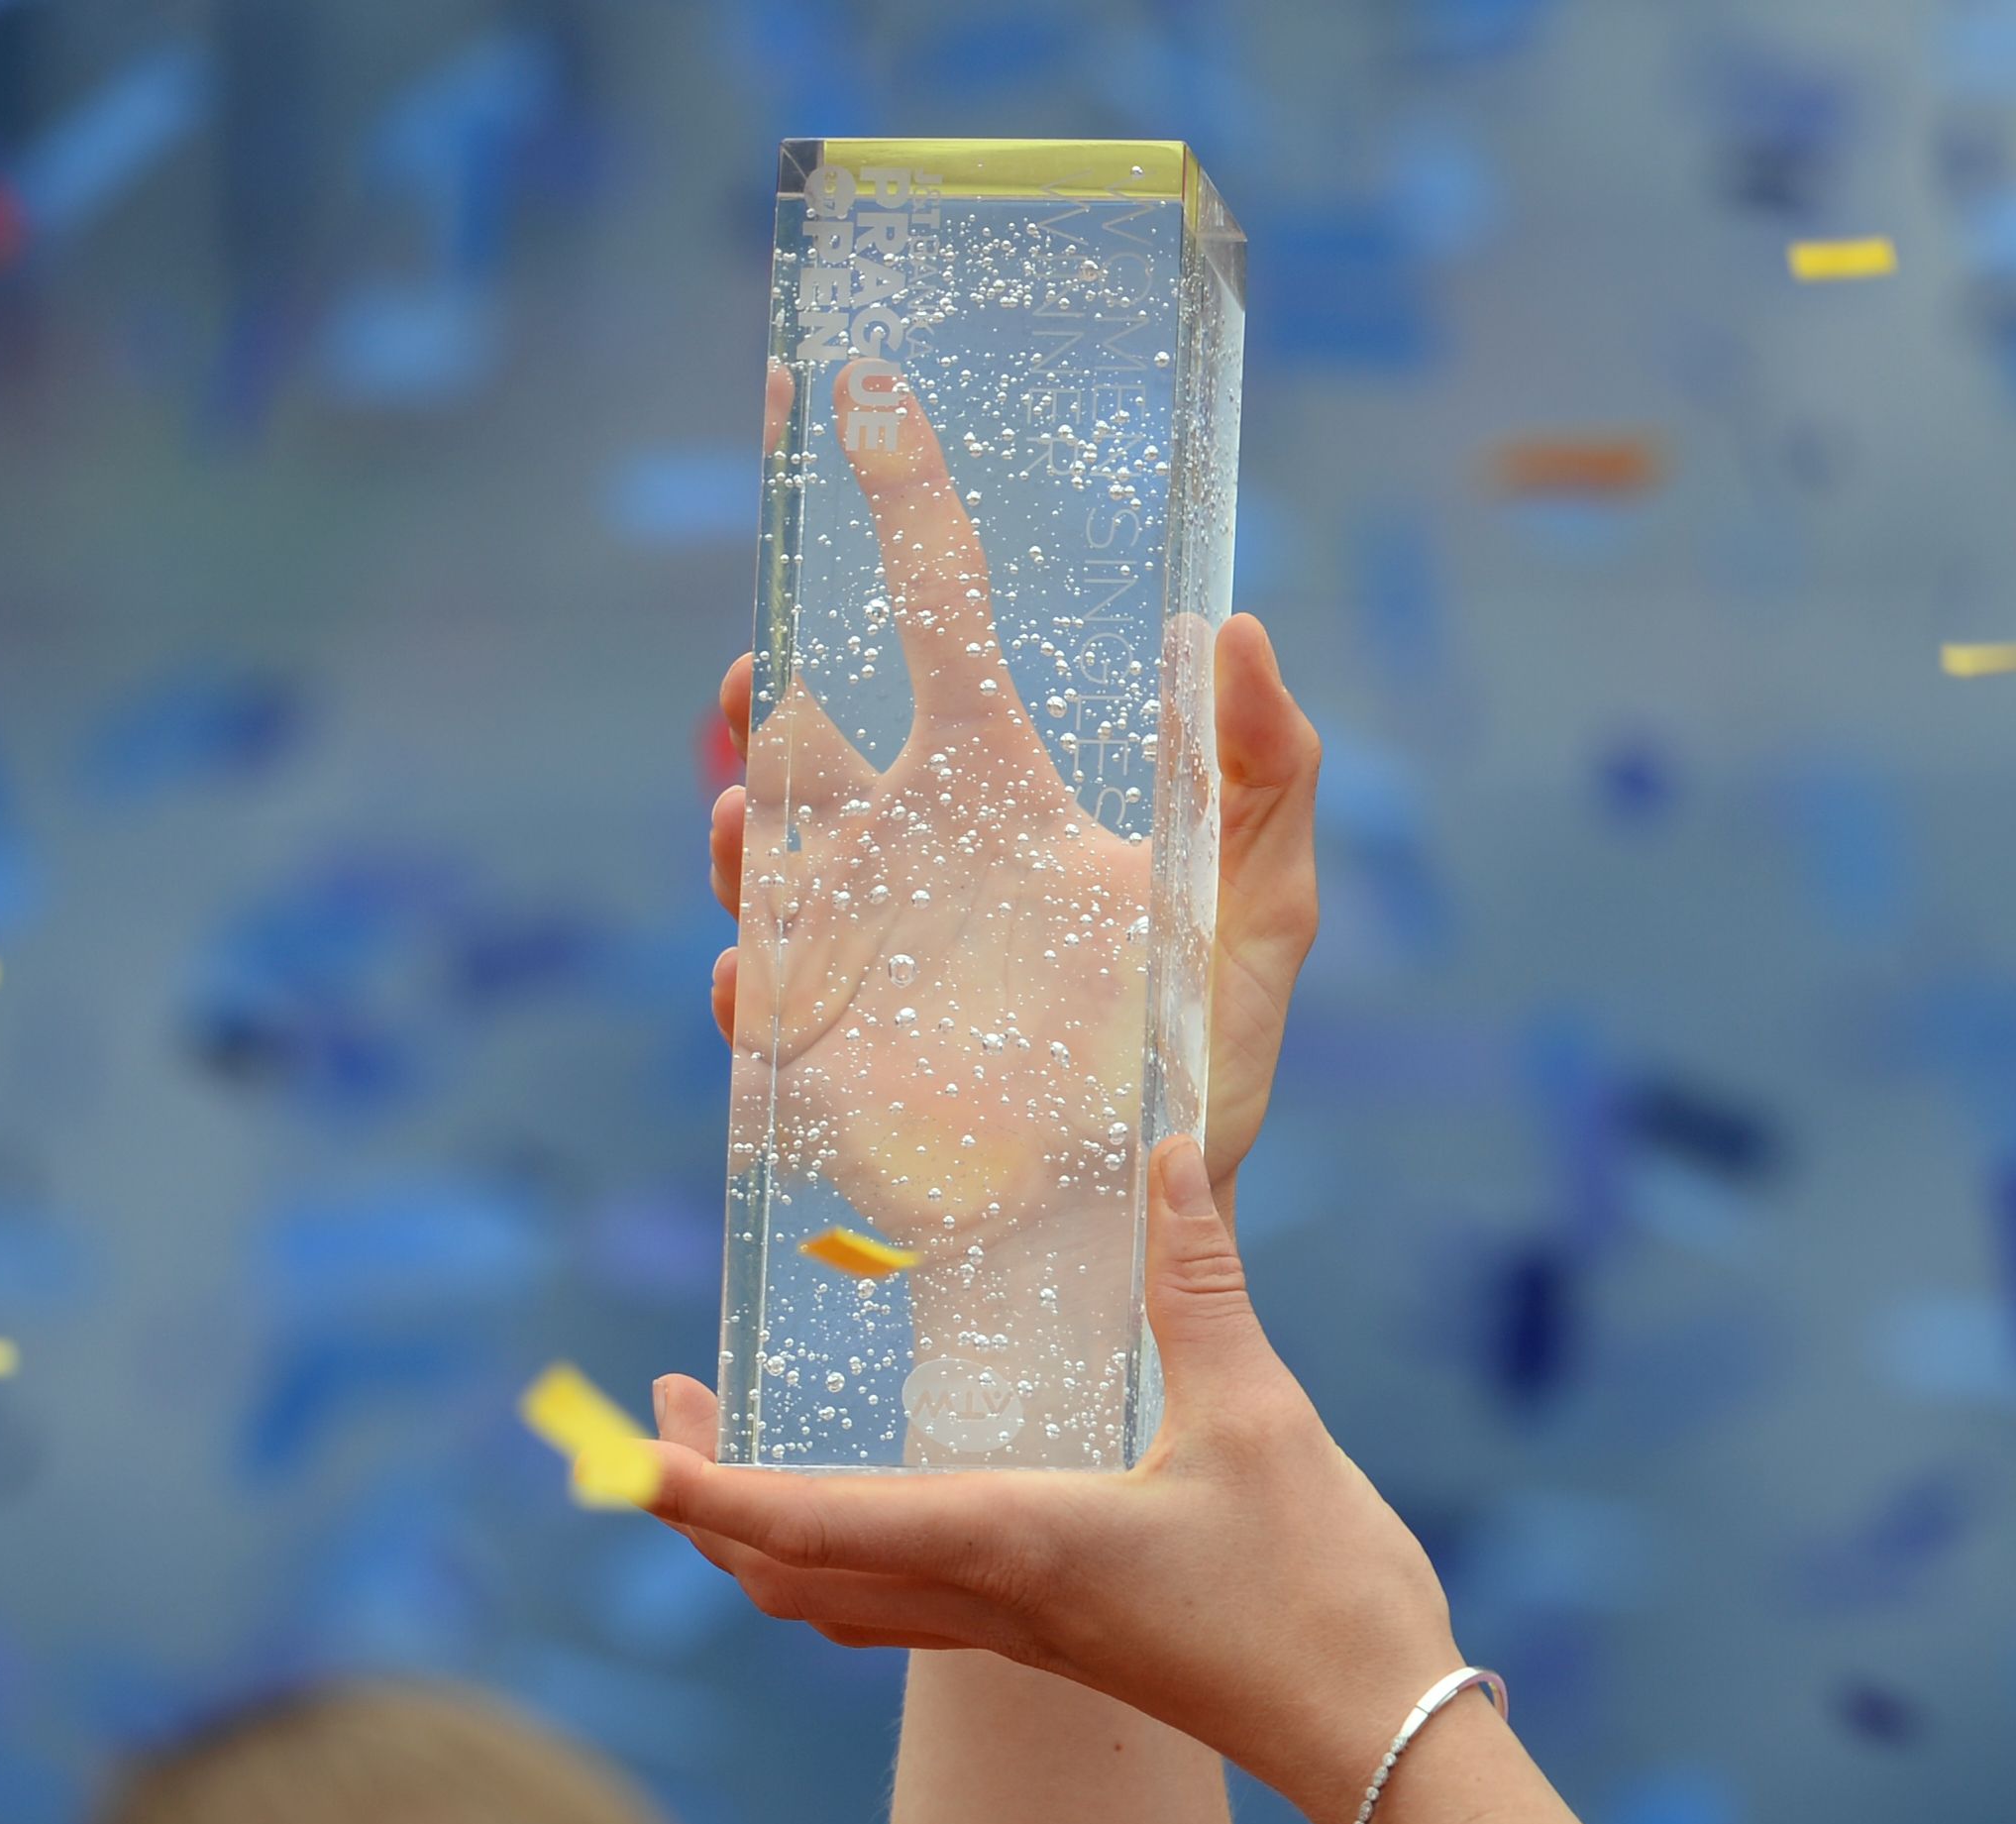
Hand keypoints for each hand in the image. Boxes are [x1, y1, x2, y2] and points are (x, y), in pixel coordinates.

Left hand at [645, 1136, 1458, 1823]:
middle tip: (662, 1406)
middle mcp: (985, 1598)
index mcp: (1005, 1543)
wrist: (1378, 1737)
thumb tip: (1169, 1154)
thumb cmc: (1319, 1593)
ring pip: (829, 1602)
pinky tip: (880, 1502)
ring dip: (753, 1537)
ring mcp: (1016, 1633)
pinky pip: (898, 1607)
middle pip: (779, 1573)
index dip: (692, 1486)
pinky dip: (837, 1555)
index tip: (609, 1448)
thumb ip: (1201, 1284)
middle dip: (695, 1500)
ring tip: (729, 1453)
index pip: (799, 1521)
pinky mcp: (1057, 1642)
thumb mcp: (1261, 1419)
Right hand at [697, 373, 1322, 1246]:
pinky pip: (760, 1012)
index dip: (899, 508)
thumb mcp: (1262, 919)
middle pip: (800, 734)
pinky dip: (748, 989)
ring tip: (755, 822)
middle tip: (753, 672)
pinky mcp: (825, 1062)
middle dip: (755, 693)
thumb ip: (1270, 774)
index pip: (939, 616)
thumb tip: (1235, 629)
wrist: (1139, 1234)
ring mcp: (854, 953)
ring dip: (745, 835)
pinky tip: (758, 983)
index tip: (852, 398)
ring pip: (761, 861)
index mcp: (1002, 792)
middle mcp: (908, 853)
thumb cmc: (1194, 1076)